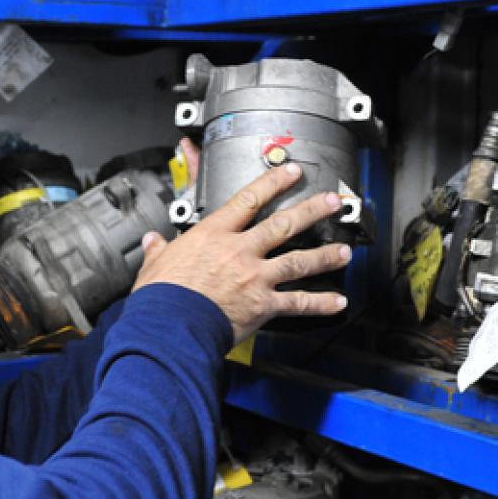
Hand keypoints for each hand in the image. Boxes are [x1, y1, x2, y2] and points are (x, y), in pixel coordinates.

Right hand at [134, 161, 351, 342]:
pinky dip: (320, 303)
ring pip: (298, 260)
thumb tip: (153, 242)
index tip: (290, 172)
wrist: (169, 326)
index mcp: (213, 236)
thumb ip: (159, 250)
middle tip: (332, 202)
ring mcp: (255, 278)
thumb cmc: (161, 297)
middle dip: (312, 210)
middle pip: (283, 224)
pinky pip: (298, 303)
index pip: (248, 200)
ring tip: (344, 251)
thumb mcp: (154, 265)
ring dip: (325, 255)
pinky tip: (337, 301)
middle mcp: (240, 251)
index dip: (273, 182)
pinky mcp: (263, 305)